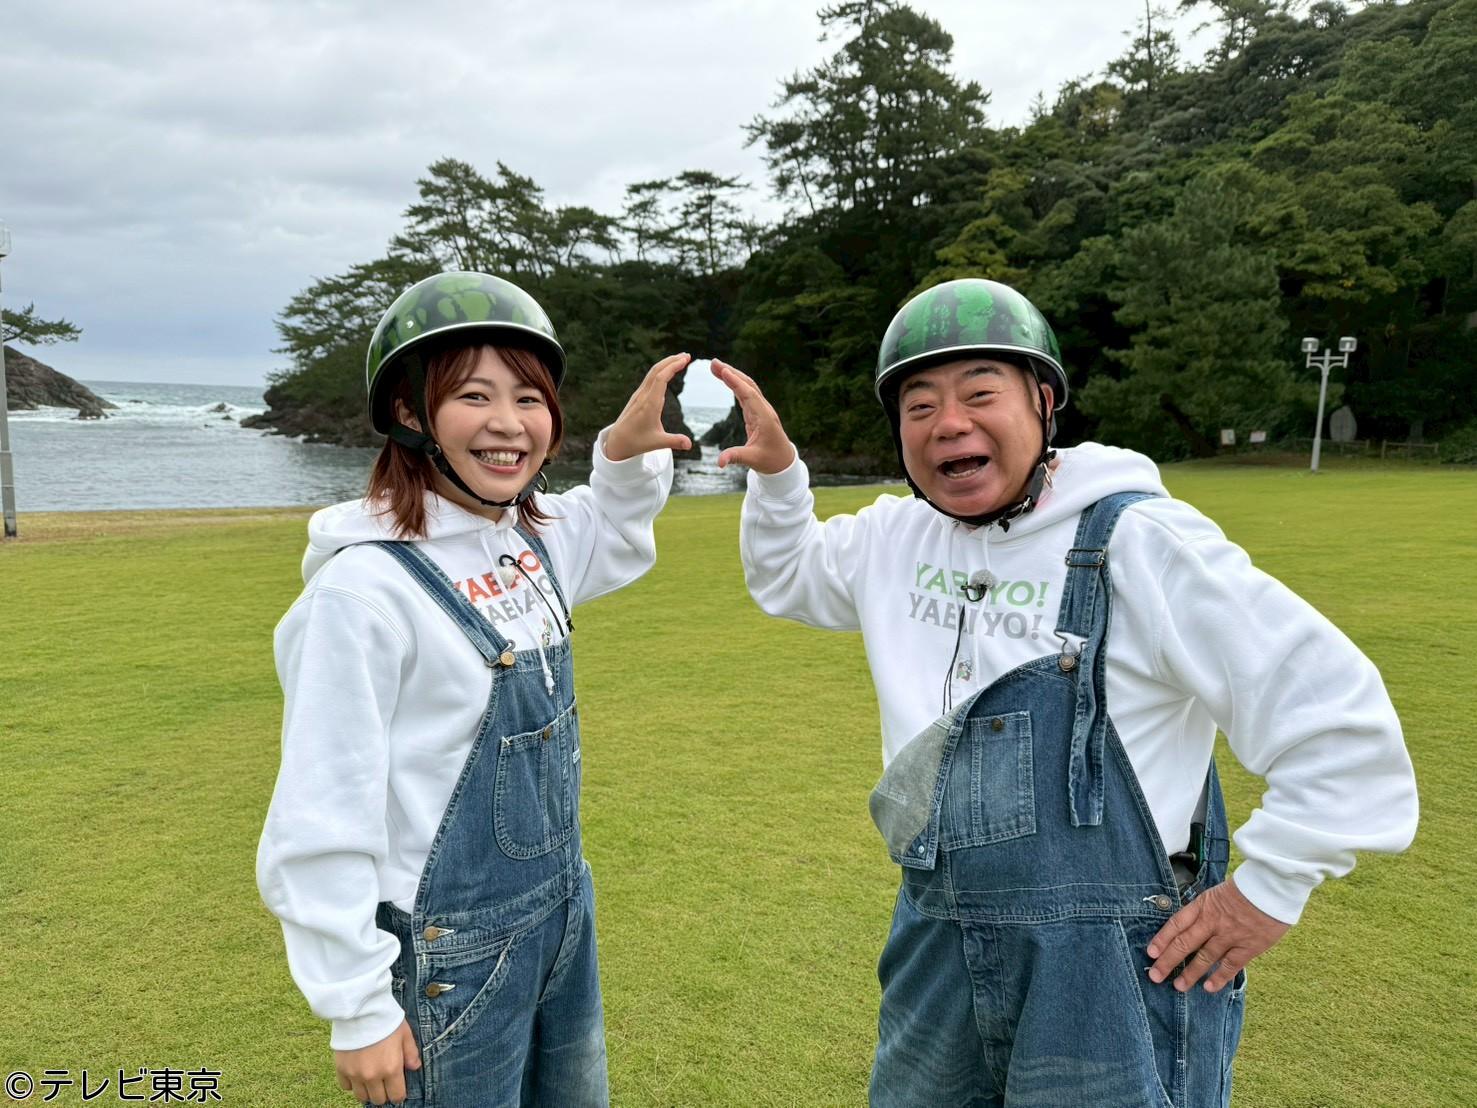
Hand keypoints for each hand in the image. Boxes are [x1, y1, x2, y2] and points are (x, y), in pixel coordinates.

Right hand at [334, 1020, 420, 1104]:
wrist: (360, 1009)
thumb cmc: (385, 1019)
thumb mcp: (405, 1033)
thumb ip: (411, 1053)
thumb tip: (415, 1067)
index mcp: (391, 1068)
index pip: (397, 1096)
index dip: (399, 1093)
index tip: (398, 1087)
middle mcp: (373, 1076)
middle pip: (379, 1100)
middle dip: (384, 1093)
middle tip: (385, 1082)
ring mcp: (355, 1074)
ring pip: (362, 1097)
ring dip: (368, 1091)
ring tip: (371, 1079)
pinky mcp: (341, 1069)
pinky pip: (346, 1087)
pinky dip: (352, 1083)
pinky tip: (357, 1072)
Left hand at [603, 353, 694, 461]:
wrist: (617, 442)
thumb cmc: (637, 442)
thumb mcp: (657, 443)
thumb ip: (674, 441)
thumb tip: (689, 444)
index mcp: (649, 404)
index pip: (661, 379)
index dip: (673, 367)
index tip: (685, 359)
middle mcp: (643, 396)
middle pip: (656, 371)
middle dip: (672, 360)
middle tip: (687, 355)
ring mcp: (639, 395)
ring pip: (652, 373)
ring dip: (666, 364)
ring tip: (680, 359)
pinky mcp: (638, 397)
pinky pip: (649, 379)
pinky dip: (660, 371)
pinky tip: (667, 371)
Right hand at [710, 359, 795, 474]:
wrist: (784, 461)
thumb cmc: (770, 461)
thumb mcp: (752, 460)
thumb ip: (735, 457)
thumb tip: (719, 462)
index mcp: (764, 418)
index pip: (749, 395)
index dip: (736, 383)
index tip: (723, 371)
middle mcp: (764, 410)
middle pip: (748, 385)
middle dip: (732, 373)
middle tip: (714, 362)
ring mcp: (761, 409)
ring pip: (747, 387)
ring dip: (732, 375)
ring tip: (715, 367)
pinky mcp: (757, 412)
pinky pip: (746, 393)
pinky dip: (735, 384)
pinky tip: (725, 377)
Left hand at [1146, 876, 1289, 992]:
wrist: (1273, 887)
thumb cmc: (1246, 889)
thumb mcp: (1217, 893)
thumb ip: (1204, 910)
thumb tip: (1190, 926)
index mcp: (1203, 905)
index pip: (1176, 923)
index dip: (1162, 939)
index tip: (1151, 952)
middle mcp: (1213, 921)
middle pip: (1185, 943)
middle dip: (1168, 961)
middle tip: (1155, 976)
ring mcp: (1230, 935)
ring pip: (1205, 957)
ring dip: (1190, 973)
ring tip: (1178, 986)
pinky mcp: (1248, 946)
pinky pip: (1230, 965)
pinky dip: (1218, 978)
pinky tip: (1208, 988)